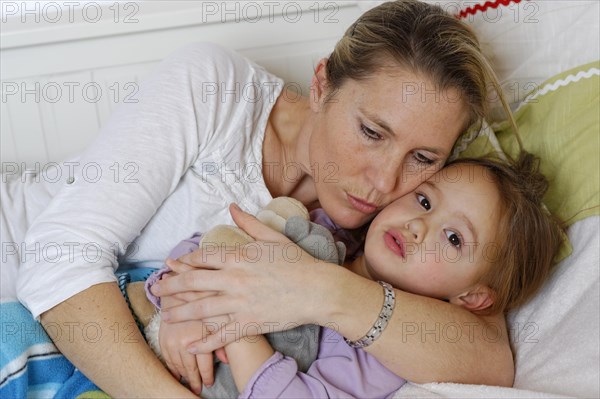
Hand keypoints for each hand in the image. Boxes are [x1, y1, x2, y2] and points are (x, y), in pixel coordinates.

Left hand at [151, 204, 337, 352]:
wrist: (318, 289)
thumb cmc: (297, 261)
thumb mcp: (272, 237)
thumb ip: (249, 223)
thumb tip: (233, 206)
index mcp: (239, 257)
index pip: (203, 257)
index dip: (185, 261)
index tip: (174, 264)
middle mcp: (234, 279)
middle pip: (193, 283)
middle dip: (172, 287)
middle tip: (157, 290)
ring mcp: (240, 303)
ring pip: (201, 309)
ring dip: (179, 313)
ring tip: (165, 315)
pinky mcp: (249, 323)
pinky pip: (221, 334)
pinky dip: (204, 341)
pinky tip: (189, 345)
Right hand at [159, 291, 218, 394]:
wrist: (181, 289)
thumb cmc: (206, 300)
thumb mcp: (218, 316)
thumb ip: (223, 338)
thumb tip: (228, 360)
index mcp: (198, 336)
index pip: (203, 365)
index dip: (206, 376)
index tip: (209, 384)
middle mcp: (182, 340)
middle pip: (189, 369)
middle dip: (195, 381)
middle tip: (198, 389)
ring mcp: (170, 340)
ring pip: (177, 366)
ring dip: (183, 376)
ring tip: (189, 384)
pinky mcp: (162, 338)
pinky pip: (166, 359)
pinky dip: (171, 368)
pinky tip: (176, 374)